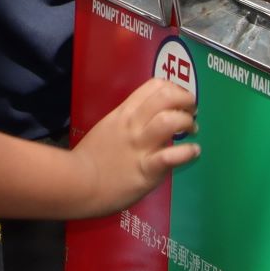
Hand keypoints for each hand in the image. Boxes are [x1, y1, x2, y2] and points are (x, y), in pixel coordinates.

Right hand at [70, 77, 199, 216]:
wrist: (76, 184)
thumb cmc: (90, 158)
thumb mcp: (108, 128)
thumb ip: (127, 121)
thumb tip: (148, 119)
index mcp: (124, 112)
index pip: (154, 86)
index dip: (174, 89)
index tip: (179, 100)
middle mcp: (134, 124)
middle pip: (165, 97)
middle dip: (186, 99)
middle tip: (191, 111)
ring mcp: (140, 146)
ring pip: (169, 121)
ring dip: (187, 122)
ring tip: (192, 130)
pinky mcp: (146, 169)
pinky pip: (171, 156)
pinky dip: (187, 152)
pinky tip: (193, 152)